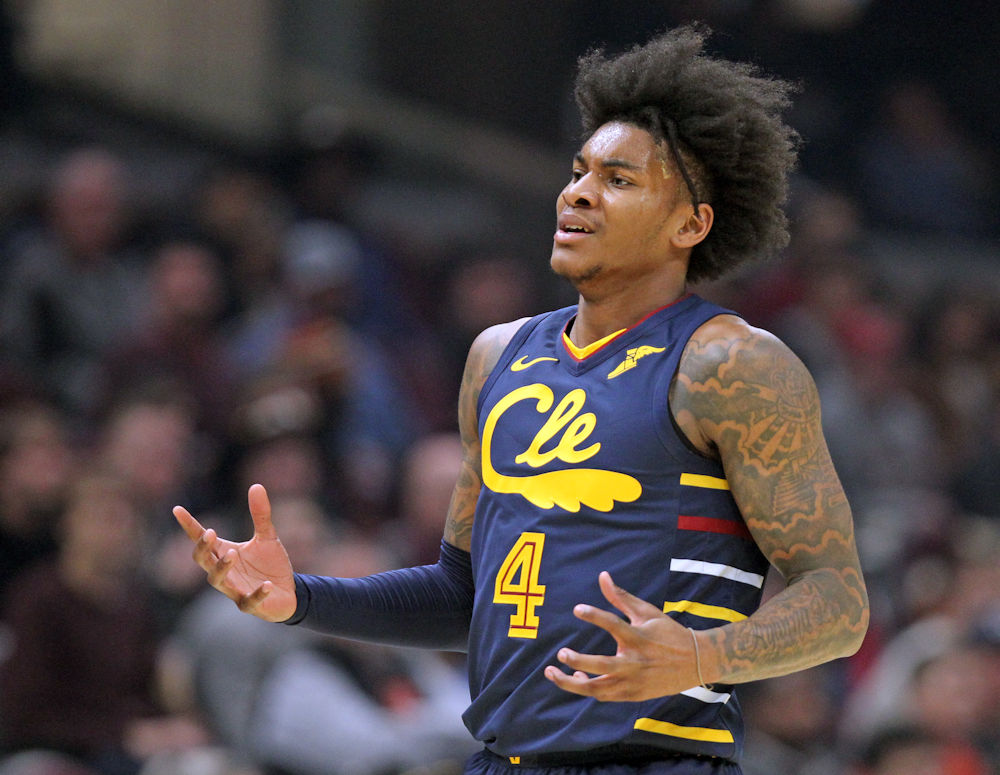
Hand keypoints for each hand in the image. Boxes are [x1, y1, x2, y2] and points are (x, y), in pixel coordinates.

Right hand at [173, 484, 296, 621]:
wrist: (288, 592)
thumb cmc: (270, 565)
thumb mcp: (267, 536)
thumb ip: (260, 514)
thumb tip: (256, 485)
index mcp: (224, 553)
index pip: (201, 539)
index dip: (189, 525)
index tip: (177, 509)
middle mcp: (224, 572)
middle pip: (203, 561)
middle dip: (203, 548)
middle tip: (210, 533)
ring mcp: (235, 589)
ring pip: (217, 581)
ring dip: (221, 568)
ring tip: (232, 553)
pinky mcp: (250, 604)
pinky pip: (248, 601)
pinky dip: (257, 594)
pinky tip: (266, 584)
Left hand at [543, 571, 701, 700]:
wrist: (695, 663)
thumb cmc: (668, 633)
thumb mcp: (646, 612)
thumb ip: (620, 597)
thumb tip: (602, 575)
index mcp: (638, 637)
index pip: (613, 624)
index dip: (594, 615)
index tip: (576, 609)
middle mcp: (634, 662)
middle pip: (601, 666)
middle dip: (578, 661)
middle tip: (561, 653)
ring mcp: (633, 682)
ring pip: (597, 689)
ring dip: (572, 683)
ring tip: (551, 672)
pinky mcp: (633, 695)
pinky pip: (604, 695)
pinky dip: (588, 688)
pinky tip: (576, 677)